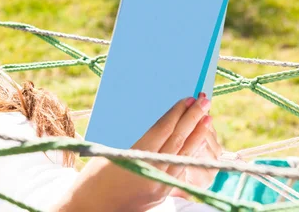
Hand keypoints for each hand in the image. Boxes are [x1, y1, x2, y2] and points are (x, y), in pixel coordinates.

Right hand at [52, 95, 214, 211]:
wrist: (92, 210)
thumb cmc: (91, 180)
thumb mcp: (109, 154)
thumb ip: (133, 140)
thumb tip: (155, 122)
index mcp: (136, 159)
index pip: (163, 131)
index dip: (176, 113)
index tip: (186, 99)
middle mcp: (152, 173)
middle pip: (178, 141)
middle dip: (192, 119)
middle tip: (204, 101)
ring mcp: (160, 186)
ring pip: (183, 156)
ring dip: (196, 135)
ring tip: (207, 118)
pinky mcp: (162, 194)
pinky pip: (180, 168)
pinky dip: (189, 152)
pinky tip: (196, 141)